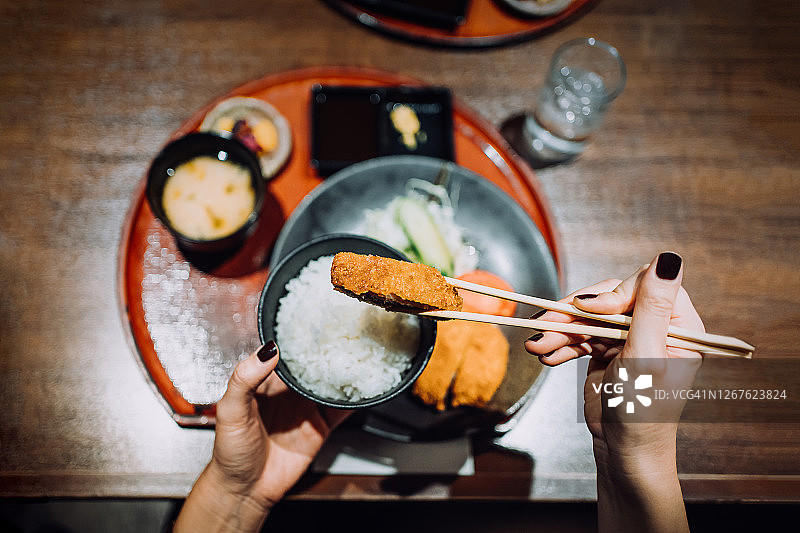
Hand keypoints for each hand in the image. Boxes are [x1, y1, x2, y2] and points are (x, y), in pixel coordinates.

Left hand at [174, 341, 350, 532]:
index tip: (312, 323)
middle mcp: (286, 392)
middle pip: (311, 365)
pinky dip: (353, 399)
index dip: (297, 339)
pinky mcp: (319, 427)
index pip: (283, 354)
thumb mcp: (231, 411)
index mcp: (263, 382)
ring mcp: (305, 409)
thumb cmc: (230, 452)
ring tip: (359, 353)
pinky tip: (364, 386)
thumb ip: (244, 379)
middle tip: (344, 333)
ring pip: (329, 384)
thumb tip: (266, 351)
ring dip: (343, 371)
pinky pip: (340, 409)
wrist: (244, 491)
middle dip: (326, 351)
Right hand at [524, 252, 703, 532]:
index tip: (587, 309)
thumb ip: (651, 309)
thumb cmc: (643, 412)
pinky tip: (546, 356)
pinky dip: (562, 343)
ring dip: (560, 329)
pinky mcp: (607, 350)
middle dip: (575, 312)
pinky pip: (580, 334)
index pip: (642, 285)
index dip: (611, 293)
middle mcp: (655, 326)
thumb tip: (668, 258)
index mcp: (678, 324)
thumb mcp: (646, 356)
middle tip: (546, 324)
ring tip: (537, 346)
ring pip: (589, 316)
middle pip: (608, 297)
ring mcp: (629, 338)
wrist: (623, 453)